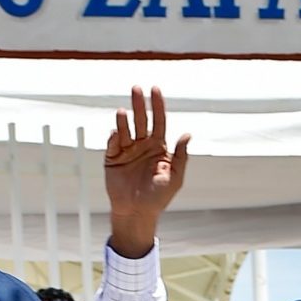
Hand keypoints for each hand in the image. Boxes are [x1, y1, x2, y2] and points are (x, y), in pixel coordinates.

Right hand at [104, 87, 190, 258]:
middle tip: (136, 88)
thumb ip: (180, 156)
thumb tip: (187, 134)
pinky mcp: (112, 159)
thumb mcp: (175, 177)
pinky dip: (113, 137)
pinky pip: (112, 144)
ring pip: (125, 130)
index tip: (155, 90)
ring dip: (124, 120)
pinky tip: (116, 133)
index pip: (159, 121)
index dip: (157, 105)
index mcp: (159, 147)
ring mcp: (126, 151)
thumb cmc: (159, 197)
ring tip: (123, 112)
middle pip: (141, 120)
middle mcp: (142, 145)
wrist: (137, 213)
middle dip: (139, 104)